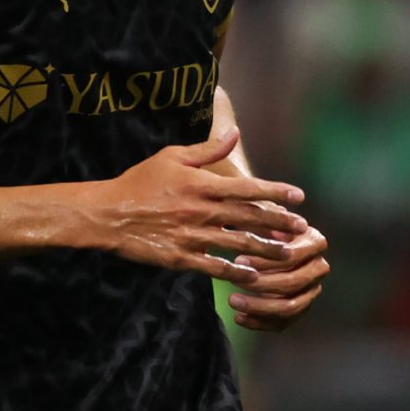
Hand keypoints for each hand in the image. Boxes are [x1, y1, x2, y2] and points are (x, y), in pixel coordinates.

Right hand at [85, 130, 307, 281]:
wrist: (107, 214)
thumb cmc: (139, 181)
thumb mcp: (172, 156)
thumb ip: (207, 149)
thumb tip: (235, 135)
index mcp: (201, 184)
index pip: (248, 188)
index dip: (276, 192)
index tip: (299, 197)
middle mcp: (201, 211)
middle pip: (250, 218)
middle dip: (279, 223)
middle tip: (302, 228)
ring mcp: (192, 236)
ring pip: (238, 244)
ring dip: (265, 249)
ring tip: (287, 254)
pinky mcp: (181, 258)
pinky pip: (214, 267)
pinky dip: (235, 272)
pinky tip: (252, 275)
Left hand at [228, 217, 328, 331]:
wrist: (265, 240)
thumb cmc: (261, 222)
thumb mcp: (260, 212)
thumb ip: (260, 212)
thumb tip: (255, 211)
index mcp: (315, 241)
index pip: (292, 256)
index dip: (265, 261)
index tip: (238, 260)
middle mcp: (319, 267)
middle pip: (293, 283)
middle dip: (261, 285)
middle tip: (232, 281)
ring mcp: (312, 290)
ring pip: (290, 307)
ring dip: (259, 307)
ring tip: (232, 300)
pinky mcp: (301, 309)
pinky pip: (284, 323)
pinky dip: (260, 323)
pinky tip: (239, 317)